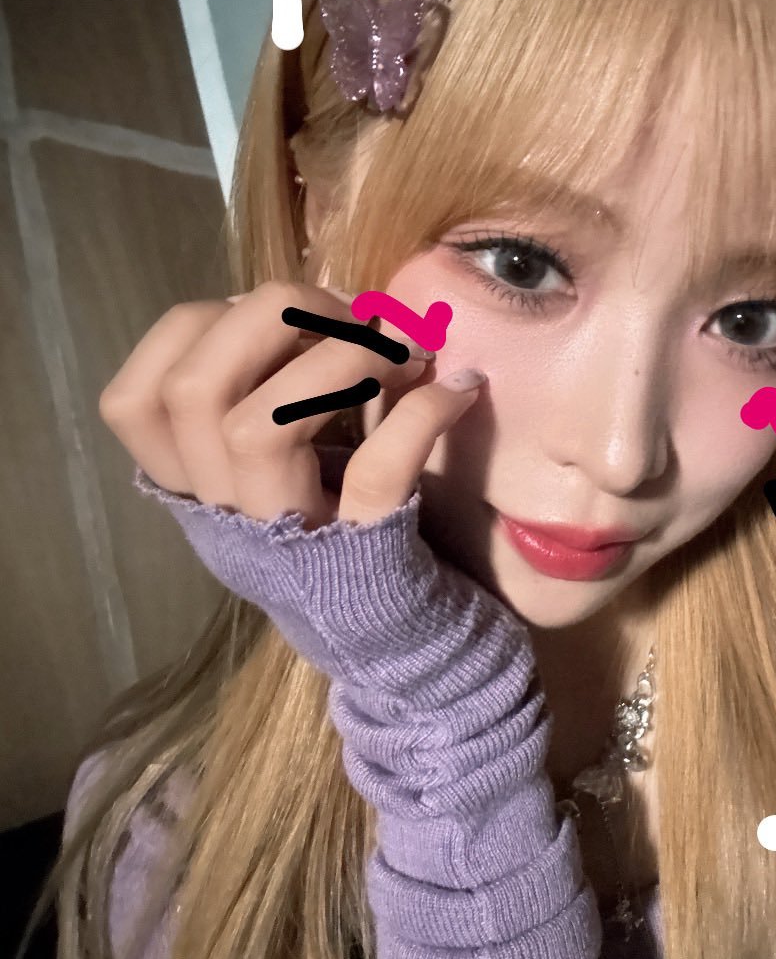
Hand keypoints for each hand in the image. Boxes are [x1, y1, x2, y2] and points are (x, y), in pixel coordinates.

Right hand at [99, 280, 483, 530]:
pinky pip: (377, 475)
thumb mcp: (303, 466)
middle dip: (273, 319)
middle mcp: (228, 522)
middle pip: (191, 390)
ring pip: (256, 428)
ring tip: (406, 350)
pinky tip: (458, 390)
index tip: (283, 316)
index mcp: (202, 493)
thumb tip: (323, 300)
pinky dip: (421, 417)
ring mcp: (290, 546)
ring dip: (339, 360)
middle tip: (354, 314)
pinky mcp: (369, 565)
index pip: (133, 399)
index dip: (200, 328)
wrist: (418, 658)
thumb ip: (288, 393)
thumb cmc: (361, 543)